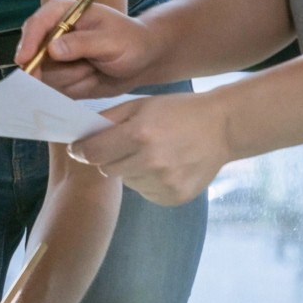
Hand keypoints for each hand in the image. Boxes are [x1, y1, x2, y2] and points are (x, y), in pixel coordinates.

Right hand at [22, 0, 163, 97]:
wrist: (144, 61)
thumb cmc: (131, 42)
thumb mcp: (111, 41)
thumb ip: (82, 44)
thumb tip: (52, 49)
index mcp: (63, 12)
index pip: (37, 24)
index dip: (29, 42)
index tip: (25, 61)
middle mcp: (53, 32)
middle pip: (32, 53)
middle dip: (51, 68)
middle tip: (80, 72)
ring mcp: (53, 56)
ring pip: (43, 74)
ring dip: (69, 79)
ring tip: (93, 70)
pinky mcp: (59, 75)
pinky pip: (53, 88)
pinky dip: (71, 89)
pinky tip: (89, 80)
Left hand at [67, 91, 232, 206]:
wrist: (222, 128)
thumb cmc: (177, 111)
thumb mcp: (140, 104)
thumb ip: (108, 120)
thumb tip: (80, 137)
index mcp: (139, 135)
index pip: (92, 153)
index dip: (82, 150)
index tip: (80, 148)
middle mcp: (151, 162)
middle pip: (106, 169)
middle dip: (109, 157)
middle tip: (126, 146)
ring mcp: (165, 183)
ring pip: (126, 182)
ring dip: (130, 170)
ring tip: (152, 154)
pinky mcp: (175, 197)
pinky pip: (145, 192)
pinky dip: (148, 182)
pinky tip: (164, 167)